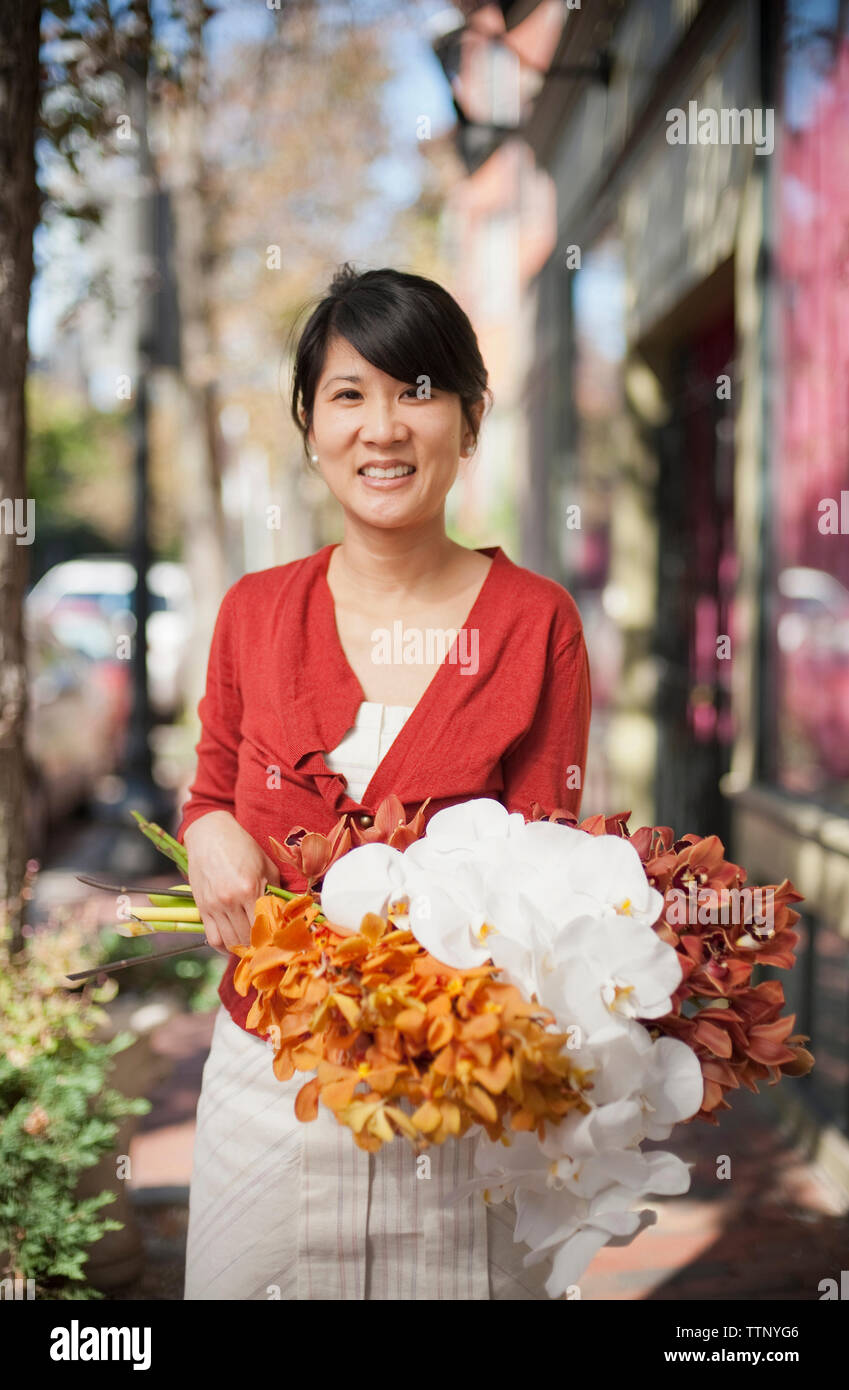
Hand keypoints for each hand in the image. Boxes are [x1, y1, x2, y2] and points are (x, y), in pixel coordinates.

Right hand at [183, 811, 280, 955]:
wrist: (210, 834)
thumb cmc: (242, 846)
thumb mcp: (266, 865)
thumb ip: (275, 890)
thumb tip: (286, 913)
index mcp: (250, 888)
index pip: (265, 925)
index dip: (275, 938)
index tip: (282, 942)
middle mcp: (230, 900)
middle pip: (248, 938)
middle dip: (261, 946)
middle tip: (270, 947)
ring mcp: (214, 906)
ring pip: (230, 942)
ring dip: (243, 949)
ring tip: (253, 947)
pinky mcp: (202, 908)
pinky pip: (212, 937)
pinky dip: (224, 946)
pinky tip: (234, 944)